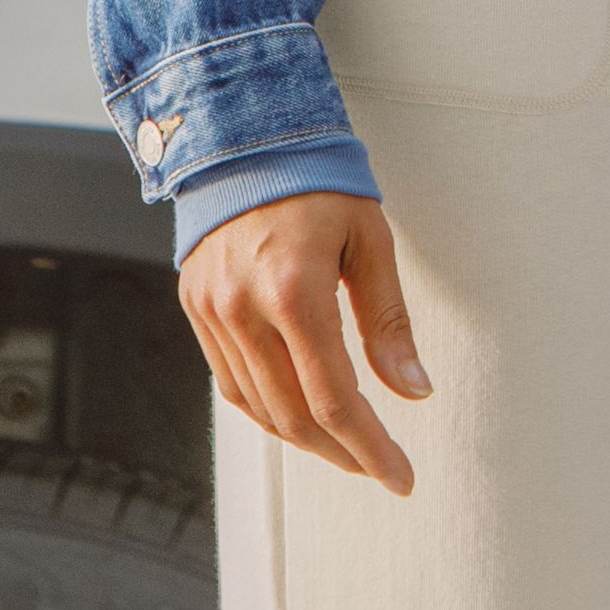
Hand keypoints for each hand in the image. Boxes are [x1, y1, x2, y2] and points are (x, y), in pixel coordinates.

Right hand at [179, 189, 428, 490]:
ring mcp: (212, 310)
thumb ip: (389, 321)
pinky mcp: (195, 306)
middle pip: (293, 416)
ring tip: (346, 446)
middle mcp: (243, 307)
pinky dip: (266, 409)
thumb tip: (414, 391)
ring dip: (304, 439)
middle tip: (379, 467)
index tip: (401, 477)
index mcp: (295, 289)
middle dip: (342, 454)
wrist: (244, 132)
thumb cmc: (321, 179)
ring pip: (257, 407)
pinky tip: (298, 414)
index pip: (334, 399)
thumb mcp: (372, 239)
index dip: (370, 448)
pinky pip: (229, 381)